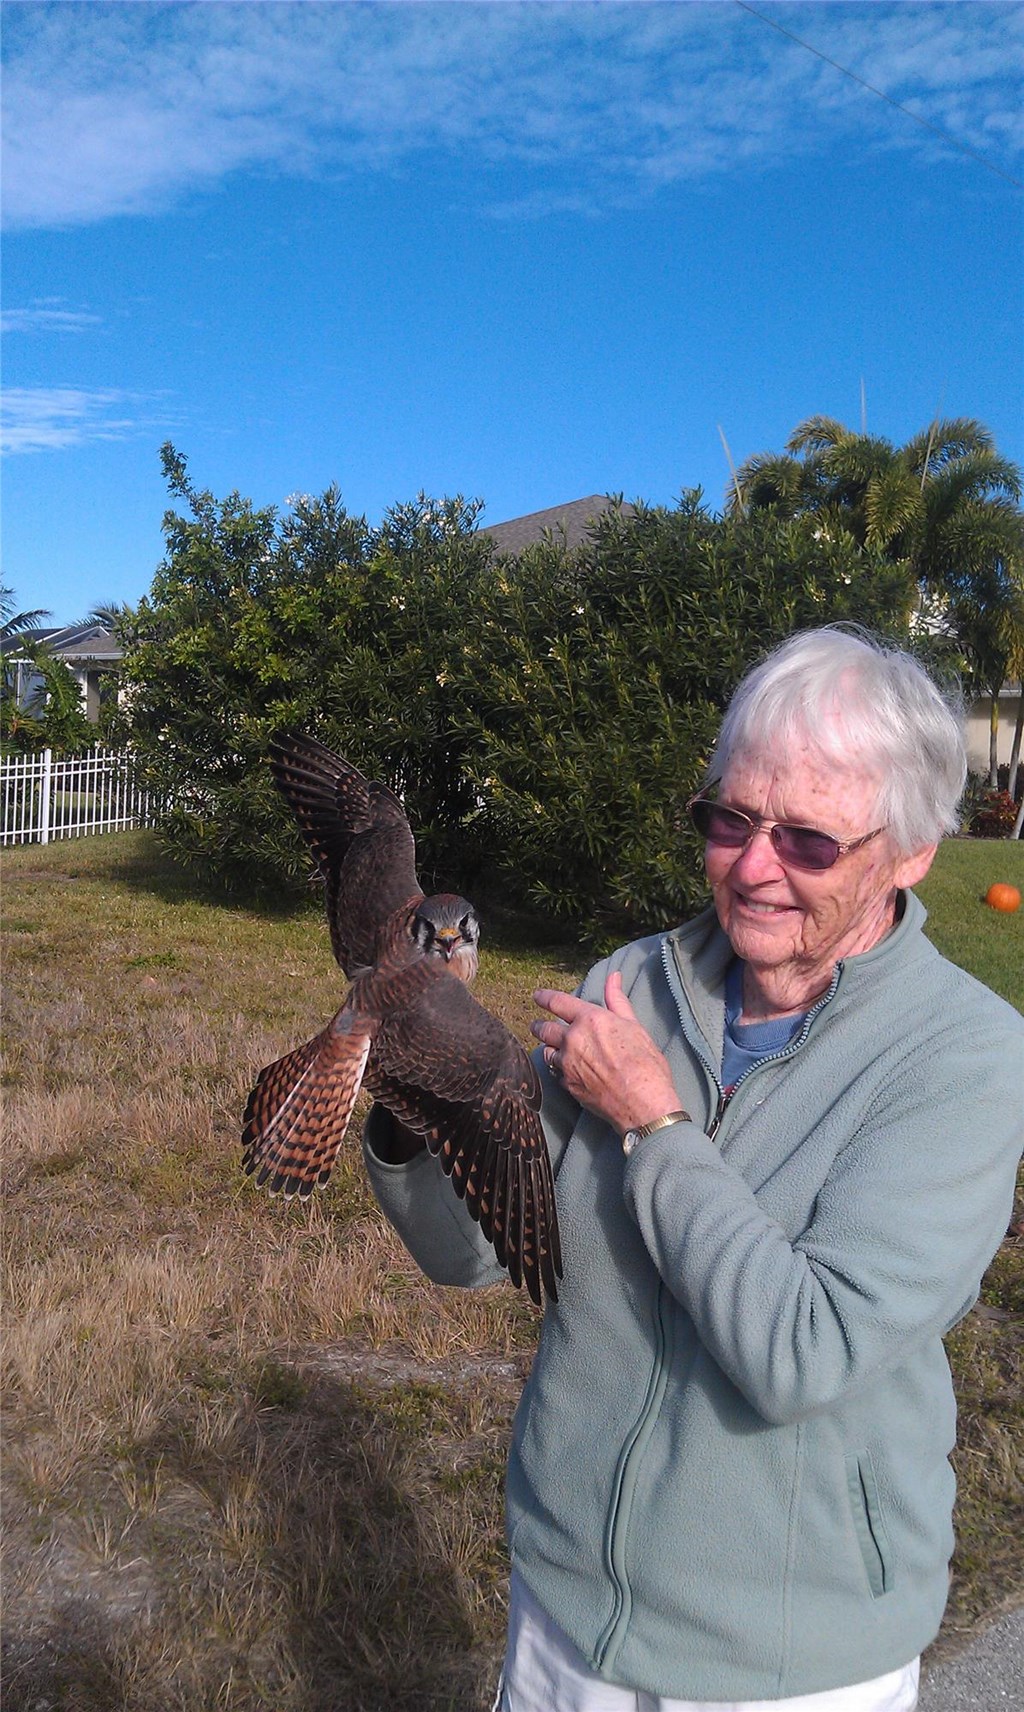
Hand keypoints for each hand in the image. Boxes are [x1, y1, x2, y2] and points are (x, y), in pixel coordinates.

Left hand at [531, 971, 681, 1137]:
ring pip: (546, 1052)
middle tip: (536, 1025)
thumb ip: (618, 1001)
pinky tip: (564, 1070)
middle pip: (544, 1029)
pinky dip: (557, 1069)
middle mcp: (573, 1039)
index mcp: (590, 1020)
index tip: (537, 996)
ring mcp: (567, 1064)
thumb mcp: (634, 1026)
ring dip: (547, 1048)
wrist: (643, 1103)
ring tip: (550, 1048)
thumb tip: (613, 976)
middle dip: (538, 1025)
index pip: (558, 1002)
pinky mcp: (567, 1085)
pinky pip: (555, 1073)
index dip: (544, 997)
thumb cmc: (645, 1064)